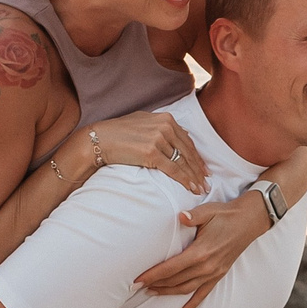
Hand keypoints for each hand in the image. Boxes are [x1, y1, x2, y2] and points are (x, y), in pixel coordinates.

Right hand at [80, 111, 207, 194]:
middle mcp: (165, 127)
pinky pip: (174, 169)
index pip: (187, 140)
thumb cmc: (118, 132)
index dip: (197, 156)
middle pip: (188, 152)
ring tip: (201, 189)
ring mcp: (159, 140)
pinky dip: (185, 180)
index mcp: (166, 118)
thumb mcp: (143, 121)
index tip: (204, 168)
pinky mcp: (152, 153)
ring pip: (183, 162)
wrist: (99, 139)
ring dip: (194, 177)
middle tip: (207, 182)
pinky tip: (192, 188)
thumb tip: (180, 133)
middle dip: (199, 169)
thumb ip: (162, 126)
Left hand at [136, 190, 269, 307]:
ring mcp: (213, 273)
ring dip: (167, 292)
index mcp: (201, 252)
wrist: (250, 221)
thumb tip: (180, 216)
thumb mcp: (208, 211)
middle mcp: (206, 266)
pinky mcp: (219, 275)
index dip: (153, 275)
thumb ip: (193, 216)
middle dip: (155, 284)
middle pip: (175, 280)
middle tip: (136, 287)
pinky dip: (193, 304)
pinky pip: (203, 293)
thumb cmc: (225, 214)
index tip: (137, 280)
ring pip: (185, 288)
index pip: (170, 268)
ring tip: (151, 292)